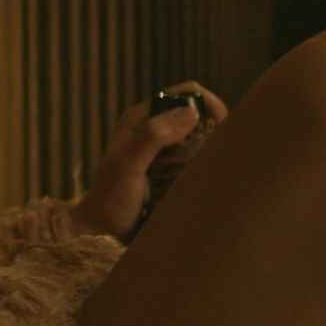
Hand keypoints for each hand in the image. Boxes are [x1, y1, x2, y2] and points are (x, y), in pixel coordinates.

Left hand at [69, 80, 229, 238]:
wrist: (103, 232)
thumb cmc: (111, 198)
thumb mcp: (128, 164)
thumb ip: (154, 135)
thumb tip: (191, 112)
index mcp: (141, 118)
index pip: (183, 94)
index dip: (206, 102)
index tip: (222, 123)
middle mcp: (153, 129)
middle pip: (196, 116)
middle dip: (211, 129)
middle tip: (211, 155)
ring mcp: (163, 150)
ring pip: (199, 139)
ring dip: (207, 151)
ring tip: (201, 171)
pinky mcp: (171, 170)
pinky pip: (196, 161)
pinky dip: (202, 168)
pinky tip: (198, 182)